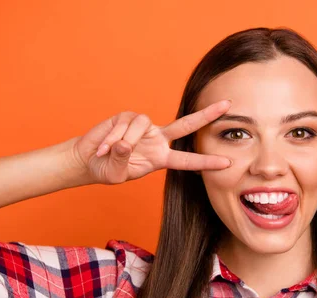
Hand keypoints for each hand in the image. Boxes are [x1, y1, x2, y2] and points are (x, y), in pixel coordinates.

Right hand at [70, 100, 232, 183]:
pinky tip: (103, 147)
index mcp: (161, 158)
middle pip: (186, 125)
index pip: (188, 160)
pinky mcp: (127, 117)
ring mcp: (144, 127)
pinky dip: (112, 138)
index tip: (227, 163)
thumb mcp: (117, 173)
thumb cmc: (106, 170)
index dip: (206, 162)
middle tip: (228, 105)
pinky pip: (125, 124)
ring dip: (125, 141)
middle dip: (207, 115)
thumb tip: (124, 144)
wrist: (88, 160)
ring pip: (142, 126)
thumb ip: (122, 161)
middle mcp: (157, 139)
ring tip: (109, 153)